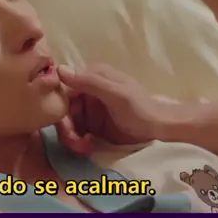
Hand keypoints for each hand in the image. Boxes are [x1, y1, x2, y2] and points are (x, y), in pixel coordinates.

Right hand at [56, 63, 174, 153]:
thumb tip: (59, 69)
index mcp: (92, 75)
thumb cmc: (139, 108)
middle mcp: (87, 88)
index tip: (66, 129)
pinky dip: (77, 140)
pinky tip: (86, 147)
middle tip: (76, 144)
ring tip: (83, 149)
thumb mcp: (115, 94)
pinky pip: (76, 130)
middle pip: (64, 108)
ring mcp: (90, 106)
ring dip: (71, 137)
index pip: (64, 91)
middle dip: (66, 128)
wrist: (158, 127)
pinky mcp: (92, 121)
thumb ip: (90, 82)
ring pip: (68, 121)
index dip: (60, 110)